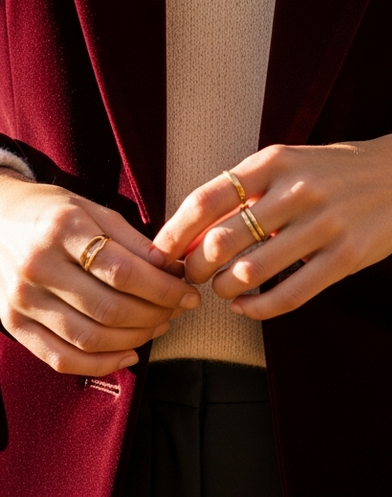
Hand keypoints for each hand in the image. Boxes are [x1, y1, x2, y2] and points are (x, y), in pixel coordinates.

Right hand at [0, 169, 200, 375]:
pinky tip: (129, 355)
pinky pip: (59, 358)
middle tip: (180, 310)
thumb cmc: (56, 212)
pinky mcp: (12, 324)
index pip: (123, 271)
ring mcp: (21, 300)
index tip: (190, 293)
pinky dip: (99, 364)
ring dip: (134, 339)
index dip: (163, 288)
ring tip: (160, 326)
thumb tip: (174, 270)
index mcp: (63, 231)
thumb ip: (134, 241)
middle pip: (109, 308)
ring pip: (88, 338)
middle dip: (155, 315)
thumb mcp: (96, 210)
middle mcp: (38, 268)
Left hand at [150, 134, 391, 320]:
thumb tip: (191, 231)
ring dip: (225, 290)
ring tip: (226, 289)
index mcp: (277, 161)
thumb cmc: (337, 170)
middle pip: (220, 242)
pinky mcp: (347, 256)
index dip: (174, 233)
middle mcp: (298, 190)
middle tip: (193, 278)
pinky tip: (249, 306)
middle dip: (196, 269)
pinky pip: (289, 295)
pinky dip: (258, 308)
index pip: (206, 200)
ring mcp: (325, 224)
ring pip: (250, 272)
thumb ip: (248, 189)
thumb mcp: (293, 161)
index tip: (160, 254)